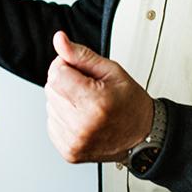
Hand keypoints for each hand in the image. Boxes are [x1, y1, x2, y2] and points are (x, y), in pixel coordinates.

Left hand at [45, 32, 153, 163]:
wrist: (142, 137)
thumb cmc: (130, 103)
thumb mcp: (111, 71)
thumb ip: (81, 55)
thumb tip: (59, 40)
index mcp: (95, 103)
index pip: (56, 73)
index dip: (66, 66)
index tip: (80, 71)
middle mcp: (82, 126)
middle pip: (50, 88)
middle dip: (65, 83)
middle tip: (88, 89)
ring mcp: (74, 142)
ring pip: (49, 105)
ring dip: (63, 101)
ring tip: (87, 105)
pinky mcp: (68, 151)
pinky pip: (51, 123)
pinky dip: (63, 117)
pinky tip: (82, 118)